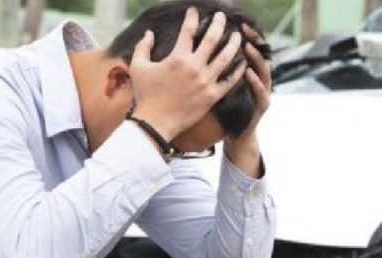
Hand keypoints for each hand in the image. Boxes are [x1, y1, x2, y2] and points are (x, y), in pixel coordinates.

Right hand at [130, 8, 248, 140]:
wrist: (156, 122)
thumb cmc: (145, 95)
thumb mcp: (138, 67)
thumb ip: (142, 47)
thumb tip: (149, 33)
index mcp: (177, 57)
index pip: (188, 30)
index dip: (192, 17)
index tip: (194, 11)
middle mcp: (194, 67)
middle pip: (212, 39)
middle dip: (218, 24)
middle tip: (221, 16)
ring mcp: (206, 81)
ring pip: (225, 58)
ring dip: (233, 44)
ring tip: (237, 36)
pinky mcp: (213, 96)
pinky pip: (230, 81)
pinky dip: (238, 71)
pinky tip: (243, 63)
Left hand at [225, 23, 271, 176]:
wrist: (238, 135)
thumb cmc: (228, 110)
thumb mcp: (224, 86)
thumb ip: (222, 69)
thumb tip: (205, 51)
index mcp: (250, 76)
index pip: (251, 52)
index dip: (247, 38)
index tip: (238, 25)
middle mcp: (259, 82)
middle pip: (260, 58)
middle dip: (254, 43)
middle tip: (244, 32)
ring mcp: (262, 94)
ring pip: (264, 73)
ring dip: (255, 59)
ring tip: (247, 48)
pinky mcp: (261, 107)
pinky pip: (260, 92)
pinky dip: (255, 82)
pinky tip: (248, 72)